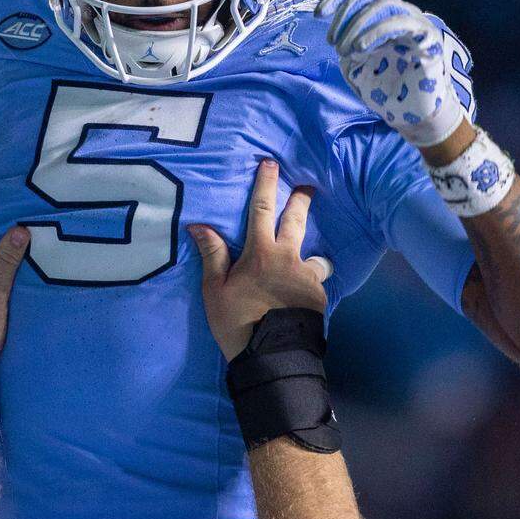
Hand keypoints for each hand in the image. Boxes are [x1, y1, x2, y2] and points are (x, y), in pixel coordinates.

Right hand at [190, 160, 332, 361]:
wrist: (273, 356)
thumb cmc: (238, 322)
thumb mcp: (214, 290)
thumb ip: (212, 255)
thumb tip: (199, 225)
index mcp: (261, 252)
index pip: (262, 209)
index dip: (265, 184)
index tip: (271, 163)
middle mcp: (288, 257)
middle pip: (297, 220)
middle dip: (301, 199)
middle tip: (308, 186)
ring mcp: (307, 277)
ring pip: (316, 256)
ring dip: (313, 254)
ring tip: (312, 262)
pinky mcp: (320, 297)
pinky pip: (317, 283)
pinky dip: (311, 286)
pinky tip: (304, 298)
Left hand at [318, 0, 463, 146]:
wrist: (415, 117)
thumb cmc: (388, 91)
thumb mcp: (357, 66)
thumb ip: (347, 45)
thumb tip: (336, 32)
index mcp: (384, 17)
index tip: (318, 14)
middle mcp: (401, 14)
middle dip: (344, 15)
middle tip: (332, 42)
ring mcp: (416, 23)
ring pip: (384, 3)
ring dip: (357, 25)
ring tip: (345, 50)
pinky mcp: (428, 37)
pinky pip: (401, 22)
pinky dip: (376, 31)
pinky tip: (360, 48)